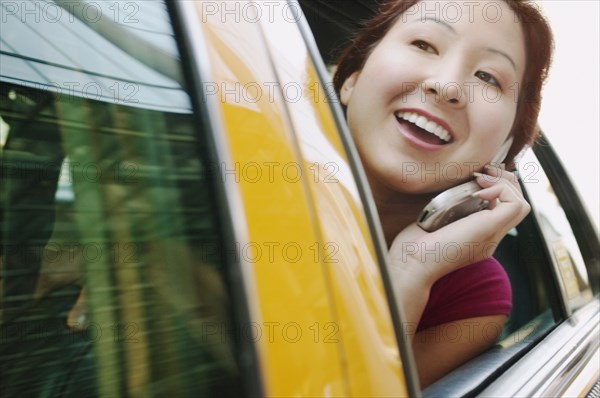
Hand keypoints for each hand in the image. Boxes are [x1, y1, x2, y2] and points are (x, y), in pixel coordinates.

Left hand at [386, 164, 529, 325]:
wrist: (412, 263)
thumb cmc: (413, 245)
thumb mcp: (432, 224)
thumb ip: (445, 211)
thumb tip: (447, 191)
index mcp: (477, 236)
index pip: (502, 210)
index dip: (497, 188)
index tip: (478, 176)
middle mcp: (489, 238)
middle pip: (517, 206)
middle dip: (505, 181)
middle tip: (485, 171)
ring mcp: (492, 236)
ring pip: (522, 205)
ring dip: (505, 182)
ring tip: (483, 177)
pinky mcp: (491, 230)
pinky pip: (516, 205)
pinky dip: (501, 189)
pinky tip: (480, 190)